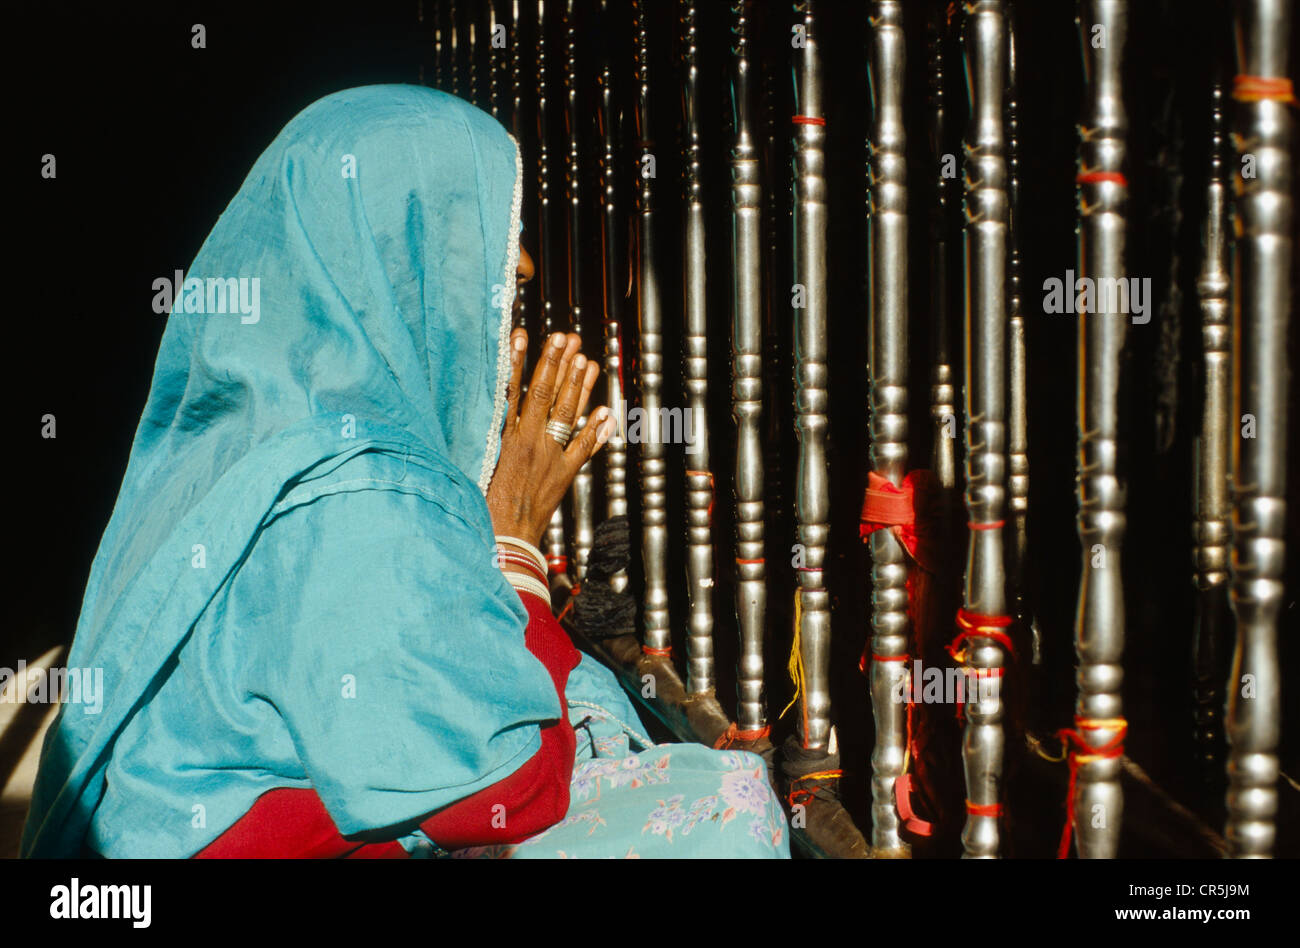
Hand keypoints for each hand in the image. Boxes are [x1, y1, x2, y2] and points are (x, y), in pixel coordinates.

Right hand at [486, 328, 611, 547]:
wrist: (502, 542)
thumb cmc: (479, 507)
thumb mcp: (469, 466)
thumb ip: (474, 438)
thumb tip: (470, 410)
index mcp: (502, 439)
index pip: (511, 390)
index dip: (518, 361)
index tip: (522, 335)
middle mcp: (528, 444)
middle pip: (544, 395)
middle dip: (555, 363)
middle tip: (565, 337)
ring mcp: (550, 459)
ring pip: (567, 415)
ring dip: (578, 386)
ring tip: (586, 360)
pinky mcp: (563, 476)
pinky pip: (584, 448)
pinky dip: (597, 430)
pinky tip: (606, 411)